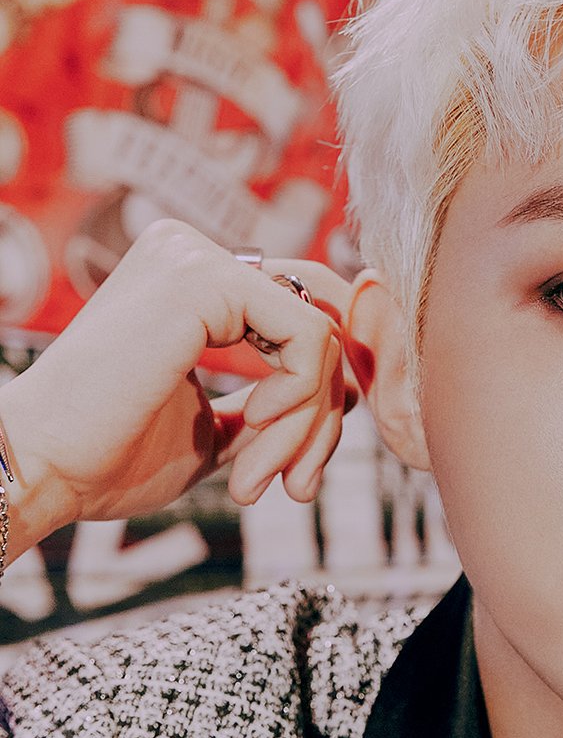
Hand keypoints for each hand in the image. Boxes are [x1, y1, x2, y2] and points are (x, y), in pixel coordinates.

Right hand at [0, 220, 353, 550]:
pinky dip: (298, 403)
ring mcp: (197, 258)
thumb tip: (345, 392)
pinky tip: (251, 437)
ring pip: (320, 334)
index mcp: (190, 279)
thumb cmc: (109, 457)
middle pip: (319, 316)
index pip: (301, 310)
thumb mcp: (213, 428)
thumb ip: (271, 401)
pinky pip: (308, 337)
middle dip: (325, 411)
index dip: (324, 388)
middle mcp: (193, 253)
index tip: (302, 463)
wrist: (43, 469)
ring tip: (261, 479)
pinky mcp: (205, 279)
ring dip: (308, 423)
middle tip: (296, 484)